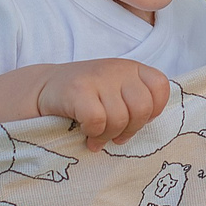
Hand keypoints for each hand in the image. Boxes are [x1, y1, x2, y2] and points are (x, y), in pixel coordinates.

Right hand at [38, 58, 171, 150]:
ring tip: (96, 136)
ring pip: (119, 118)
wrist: (44, 90)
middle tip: (115, 135)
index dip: (153, 111)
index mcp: (132, 68)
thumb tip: (149, 127)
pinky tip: (85, 132)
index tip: (134, 120)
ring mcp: (97, 77)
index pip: (160, 87)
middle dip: (130, 130)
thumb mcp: (116, 93)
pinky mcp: (77, 90)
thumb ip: (136, 103)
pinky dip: (93, 132)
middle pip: (142, 108)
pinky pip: (97, 120)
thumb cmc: (86, 98)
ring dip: (108, 135)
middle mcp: (118, 68)